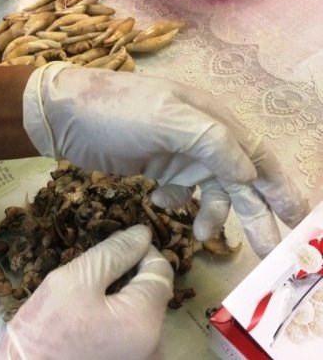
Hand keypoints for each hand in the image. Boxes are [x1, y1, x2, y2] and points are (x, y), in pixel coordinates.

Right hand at [0, 225, 172, 359]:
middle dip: (130, 273)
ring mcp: (144, 356)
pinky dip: (120, 312)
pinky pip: (135, 326)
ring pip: (144, 307)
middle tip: (96, 271)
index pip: (161, 270)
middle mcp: (155, 343)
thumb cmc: (47, 325)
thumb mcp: (79, 277)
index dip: (142, 251)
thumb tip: (143, 233)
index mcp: (145, 320)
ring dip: (124, 292)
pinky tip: (96, 314)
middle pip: (154, 290)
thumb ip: (117, 251)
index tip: (116, 248)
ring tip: (93, 293)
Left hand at [23, 62, 308, 256]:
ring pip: (209, 190)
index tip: (296, 217)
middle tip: (267, 247)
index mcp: (211, 117)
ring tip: (201, 233)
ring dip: (211, 213)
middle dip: (253, 211)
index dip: (279, 184)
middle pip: (238, 178)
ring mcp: (178, 153)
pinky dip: (177, 203)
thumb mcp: (167, 119)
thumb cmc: (116, 112)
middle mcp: (201, 136)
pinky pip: (180, 191)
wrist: (64, 116)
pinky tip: (162, 203)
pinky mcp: (158, 166)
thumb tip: (251, 173)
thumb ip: (213, 142)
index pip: (255, 153)